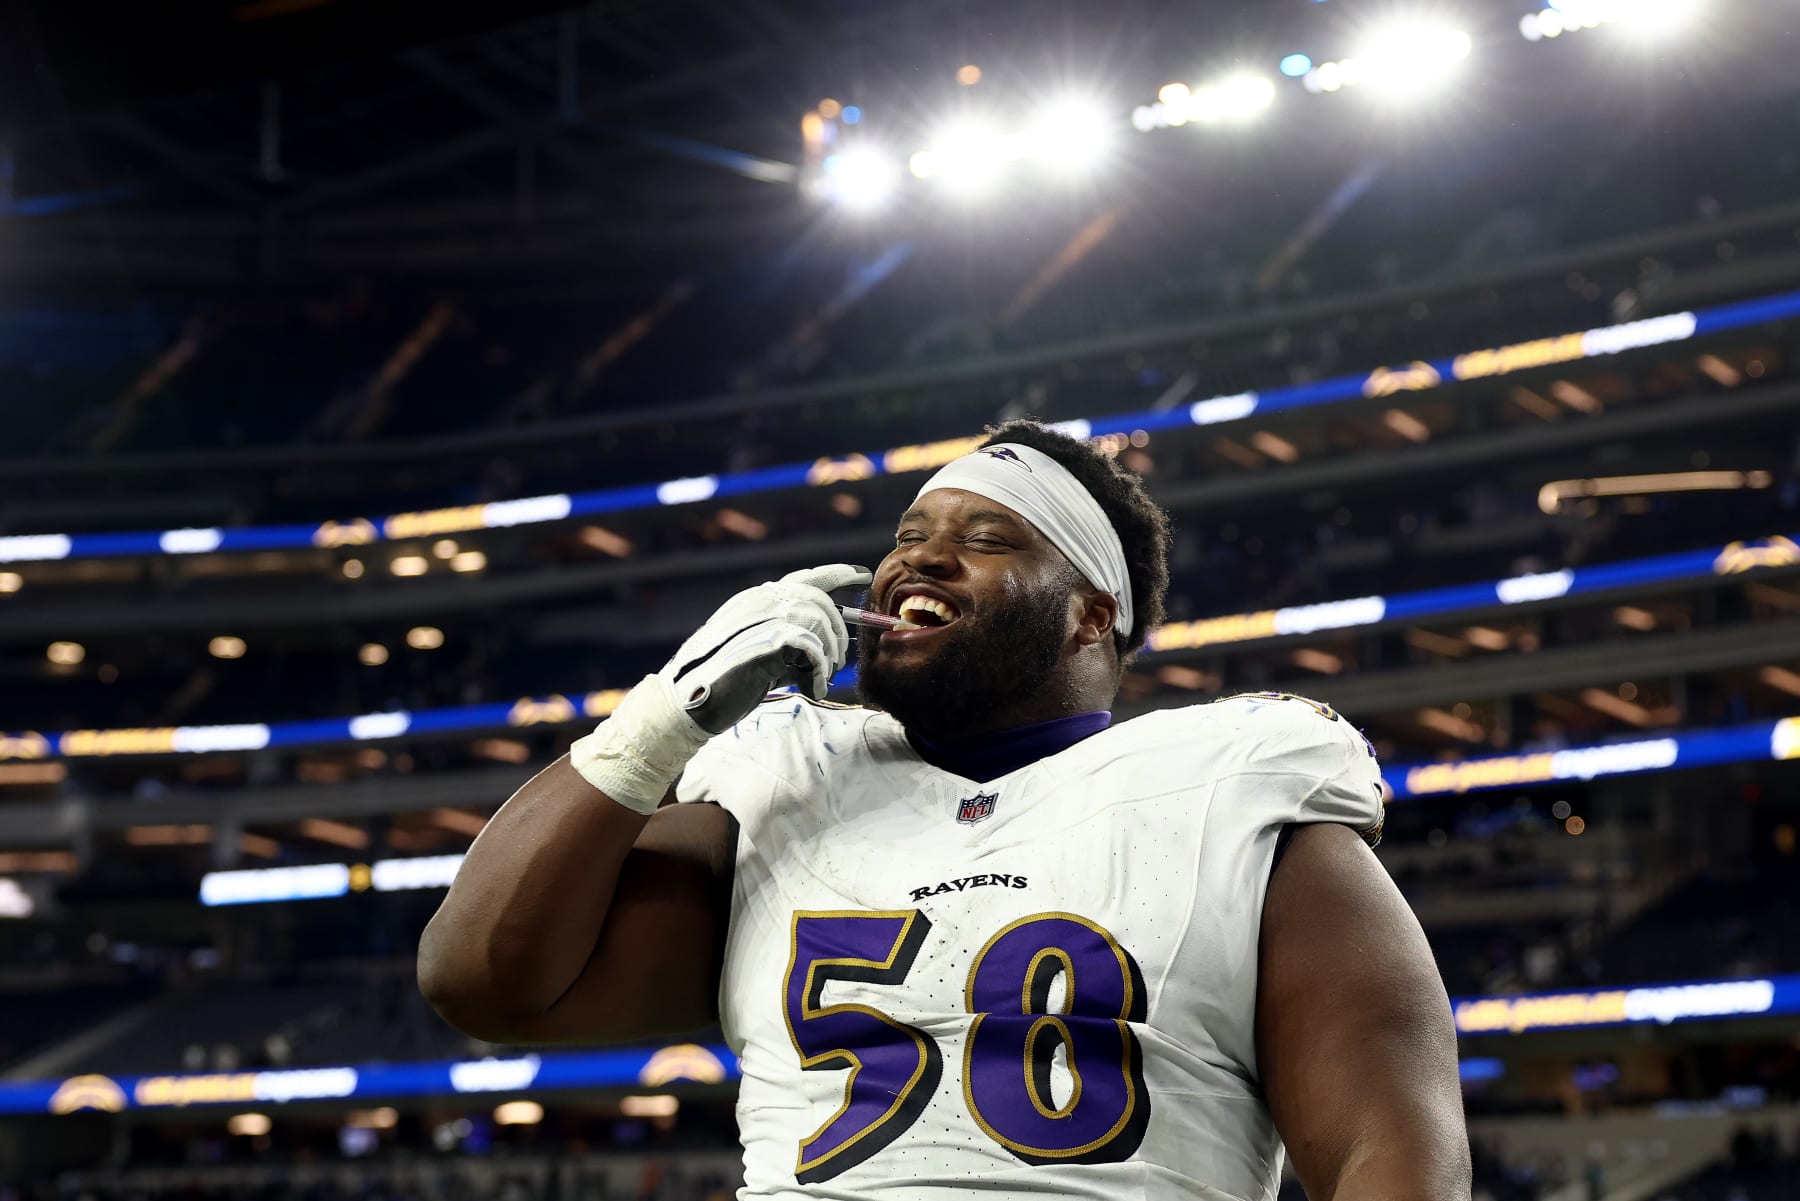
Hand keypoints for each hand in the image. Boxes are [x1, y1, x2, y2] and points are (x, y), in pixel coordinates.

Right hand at [660, 563, 871, 733]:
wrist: (685, 703)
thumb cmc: (723, 682)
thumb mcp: (761, 654)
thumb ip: (788, 642)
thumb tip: (823, 648)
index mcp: (756, 600)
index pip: (805, 577)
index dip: (837, 574)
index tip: (861, 574)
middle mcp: (758, 601)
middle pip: (818, 598)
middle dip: (836, 630)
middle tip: (838, 660)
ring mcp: (758, 618)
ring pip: (816, 619)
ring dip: (828, 652)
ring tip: (820, 677)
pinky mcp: (762, 642)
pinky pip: (809, 647)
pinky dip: (818, 670)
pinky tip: (812, 689)